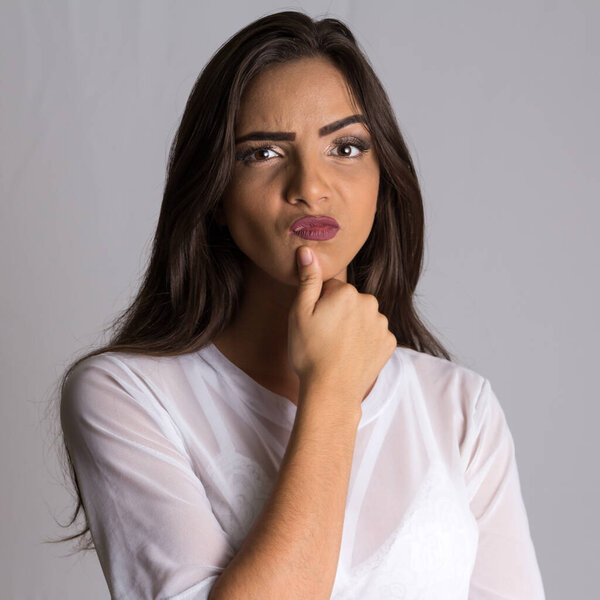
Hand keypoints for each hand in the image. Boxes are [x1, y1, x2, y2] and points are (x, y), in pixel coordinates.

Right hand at [287, 245, 396, 409]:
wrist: (331, 391)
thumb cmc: (310, 352)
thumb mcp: (299, 313)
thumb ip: (307, 279)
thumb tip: (308, 249)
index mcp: (348, 293)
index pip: (332, 288)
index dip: (319, 304)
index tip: (314, 322)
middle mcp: (370, 303)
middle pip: (350, 301)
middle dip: (339, 313)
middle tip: (324, 336)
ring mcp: (382, 324)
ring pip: (363, 317)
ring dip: (353, 327)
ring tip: (337, 348)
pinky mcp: (389, 343)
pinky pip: (375, 335)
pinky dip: (365, 342)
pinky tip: (352, 355)